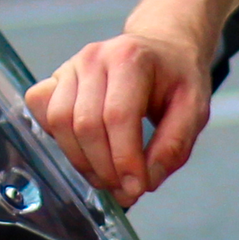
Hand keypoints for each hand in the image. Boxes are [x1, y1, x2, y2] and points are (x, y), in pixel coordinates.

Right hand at [29, 25, 215, 205]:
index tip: (136, 189)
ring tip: (107, 178)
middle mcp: (95, 57)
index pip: (118, 116)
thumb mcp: (195, 108)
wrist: (162, 48)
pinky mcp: (56, 78)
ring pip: (60, 122)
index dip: (124, 159)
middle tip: (124, 190)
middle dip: (104, 168)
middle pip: (86, 124)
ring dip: (82, 161)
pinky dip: (59, 138)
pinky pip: (43, 112)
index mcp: (131, 57)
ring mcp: (71, 66)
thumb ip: (174, 145)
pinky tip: (85, 151)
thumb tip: (146, 180)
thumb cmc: (177, 78)